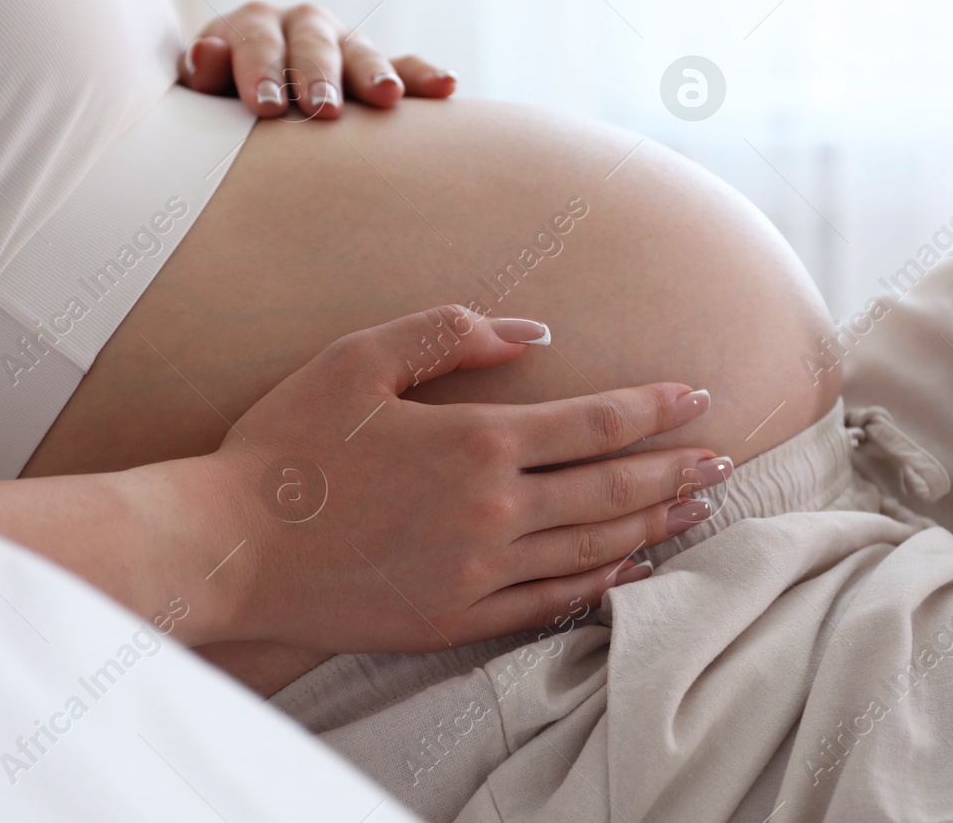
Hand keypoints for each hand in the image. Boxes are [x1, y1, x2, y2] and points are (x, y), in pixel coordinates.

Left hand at [179, 1, 456, 118]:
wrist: (251, 99)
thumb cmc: (222, 105)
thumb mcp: (203, 91)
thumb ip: (204, 76)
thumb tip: (206, 56)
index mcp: (254, 25)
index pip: (257, 41)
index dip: (261, 71)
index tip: (266, 108)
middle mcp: (302, 25)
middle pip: (313, 43)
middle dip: (319, 75)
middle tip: (322, 110)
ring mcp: (343, 44)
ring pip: (360, 51)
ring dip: (374, 72)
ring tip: (387, 97)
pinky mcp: (377, 67)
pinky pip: (405, 66)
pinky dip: (424, 76)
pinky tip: (447, 87)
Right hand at [193, 305, 727, 653]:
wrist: (228, 547)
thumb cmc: (288, 445)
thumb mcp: (359, 359)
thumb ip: (451, 334)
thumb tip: (535, 334)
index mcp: (476, 441)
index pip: (594, 423)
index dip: (654, 409)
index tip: (698, 397)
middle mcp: (493, 511)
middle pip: (611, 489)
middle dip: (675, 470)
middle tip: (724, 458)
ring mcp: (478, 572)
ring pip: (593, 546)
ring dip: (654, 524)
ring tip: (697, 507)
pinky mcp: (456, 618)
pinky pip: (550, 602)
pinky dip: (601, 583)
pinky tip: (631, 569)